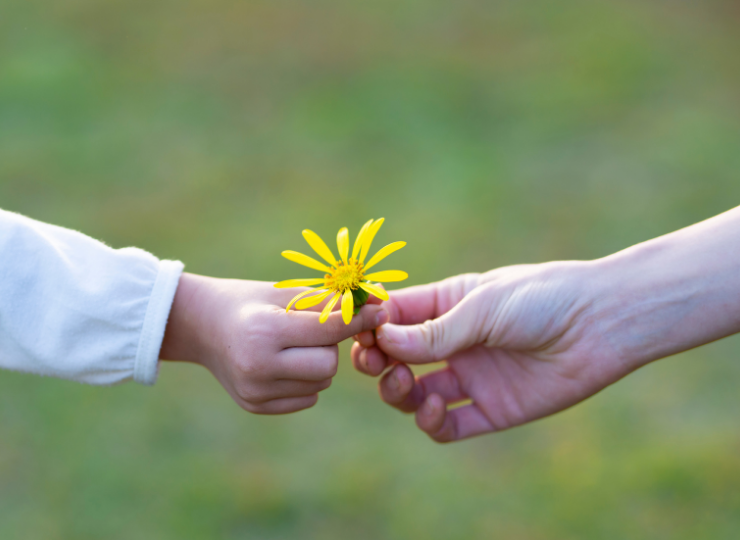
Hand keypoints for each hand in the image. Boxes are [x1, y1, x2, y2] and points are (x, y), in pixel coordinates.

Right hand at [161, 273, 388, 413]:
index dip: (358, 319)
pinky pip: (307, 397)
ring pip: (321, 382)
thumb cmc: (249, 302)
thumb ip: (328, 300)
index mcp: (264, 331)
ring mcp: (255, 391)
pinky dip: (306, 380)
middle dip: (331, 345)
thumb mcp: (284, 293)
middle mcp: (258, 365)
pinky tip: (284, 363)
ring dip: (319, 363)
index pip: (328, 329)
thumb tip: (377, 304)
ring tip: (295, 345)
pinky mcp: (256, 406)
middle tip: (314, 330)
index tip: (380, 310)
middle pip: (328, 363)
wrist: (202, 326)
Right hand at [352, 262, 638, 441]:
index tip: (360, 331)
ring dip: (398, 392)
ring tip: (406, 383)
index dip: (371, 325)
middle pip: (396, 358)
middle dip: (377, 361)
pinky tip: (432, 411)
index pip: (394, 316)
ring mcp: (471, 376)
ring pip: (414, 394)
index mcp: (447, 306)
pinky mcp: (492, 408)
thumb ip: (434, 331)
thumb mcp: (483, 307)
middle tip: (376, 363)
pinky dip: (431, 423)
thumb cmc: (542, 298)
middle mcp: (453, 342)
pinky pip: (449, 424)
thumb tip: (381, 342)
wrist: (601, 324)